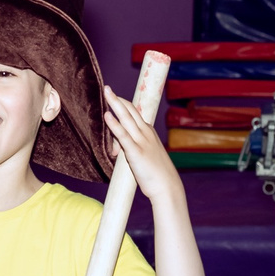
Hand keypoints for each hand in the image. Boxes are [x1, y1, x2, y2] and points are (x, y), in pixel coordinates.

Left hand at [102, 87, 181, 204]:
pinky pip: (123, 135)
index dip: (124, 104)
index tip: (114, 96)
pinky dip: (114, 124)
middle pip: (130, 111)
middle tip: (107, 88)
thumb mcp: (146, 157)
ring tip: (106, 92)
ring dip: (115, 104)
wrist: (168, 187)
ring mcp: (141, 141)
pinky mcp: (136, 152)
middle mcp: (146, 133)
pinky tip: (107, 115)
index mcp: (149, 133)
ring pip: (126, 118)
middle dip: (117, 99)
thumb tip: (118, 150)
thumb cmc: (157, 175)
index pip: (135, 113)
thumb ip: (133, 150)